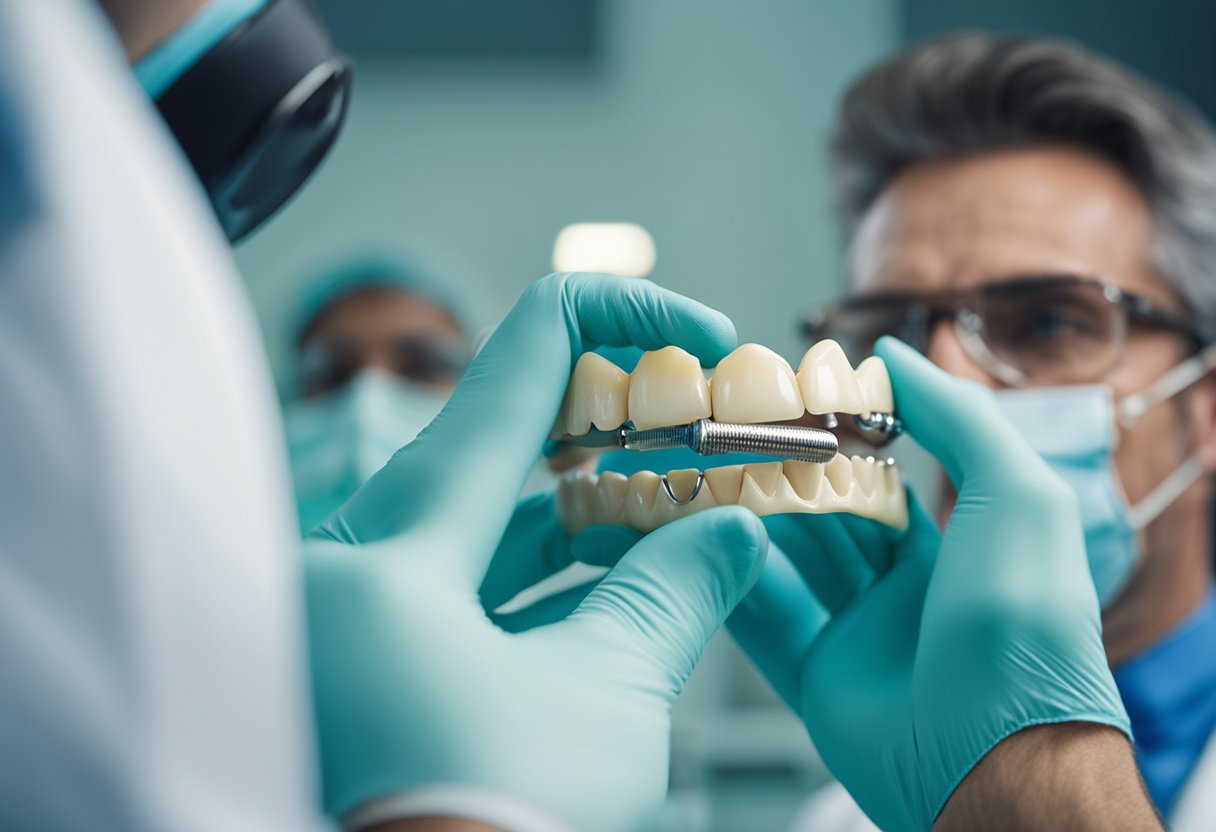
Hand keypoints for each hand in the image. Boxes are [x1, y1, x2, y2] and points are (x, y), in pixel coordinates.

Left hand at [305, 273, 769, 830]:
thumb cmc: (478, 829)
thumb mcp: (605, 701)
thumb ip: (677, 591)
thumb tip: (737, 527)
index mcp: (393, 546)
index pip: (515, 364)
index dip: (620, 321)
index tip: (697, 329)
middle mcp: (349, 561)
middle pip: (496, 438)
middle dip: (611, 427)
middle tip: (695, 420)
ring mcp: (352, 612)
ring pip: (482, 519)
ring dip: (585, 509)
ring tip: (681, 504)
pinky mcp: (369, 659)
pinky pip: (460, 582)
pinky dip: (543, 573)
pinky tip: (619, 575)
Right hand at [729, 337, 1130, 831]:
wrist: (993, 754)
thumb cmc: (1020, 618)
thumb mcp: (1014, 492)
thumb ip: (957, 415)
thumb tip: (893, 354)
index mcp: (958, 546)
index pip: (882, 475)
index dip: (834, 437)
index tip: (782, 400)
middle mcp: (906, 590)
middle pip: (825, 515)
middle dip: (778, 476)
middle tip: (723, 434)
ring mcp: (859, 635)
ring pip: (787, 562)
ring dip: (744, 520)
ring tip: (698, 476)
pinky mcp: (817, 680)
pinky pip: (762, 620)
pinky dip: (725, 582)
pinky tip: (693, 542)